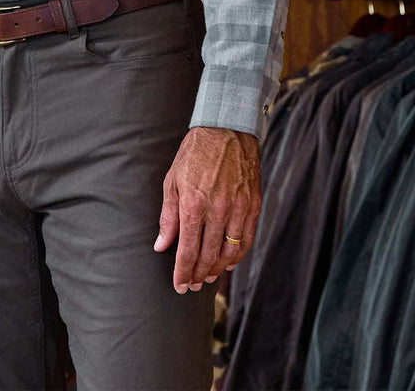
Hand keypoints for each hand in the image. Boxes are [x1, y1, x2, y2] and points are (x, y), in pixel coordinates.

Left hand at [153, 126, 260, 293]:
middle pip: (209, 256)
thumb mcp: (172, 180)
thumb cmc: (195, 153)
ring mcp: (239, 208)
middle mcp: (218, 209)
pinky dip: (237, 256)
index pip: (187, 251)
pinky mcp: (253, 205)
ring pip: (230, 253)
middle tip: (192, 284)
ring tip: (208, 276)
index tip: (179, 286)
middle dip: (198, 275)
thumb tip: (161, 245)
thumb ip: (168, 216)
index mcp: (193, 204)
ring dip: (218, 269)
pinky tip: (228, 261)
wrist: (225, 129)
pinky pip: (247, 240)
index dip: (182, 273)